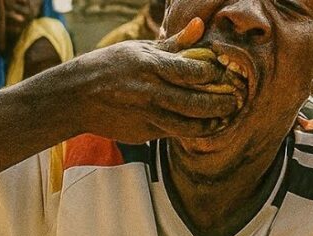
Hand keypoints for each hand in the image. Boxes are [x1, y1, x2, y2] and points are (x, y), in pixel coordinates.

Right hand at [72, 18, 239, 143]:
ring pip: (190, 125)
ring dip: (213, 123)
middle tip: (237, 101)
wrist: (75, 97)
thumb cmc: (109, 66)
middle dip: (222, 104)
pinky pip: (177, 134)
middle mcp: (150, 92)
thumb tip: (200, 24)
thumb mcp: (140, 49)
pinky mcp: (145, 133)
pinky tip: (207, 126)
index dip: (214, 75)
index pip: (192, 72)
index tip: (225, 74)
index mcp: (150, 65)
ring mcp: (147, 115)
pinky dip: (195, 131)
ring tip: (227, 117)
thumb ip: (174, 43)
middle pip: (196, 103)